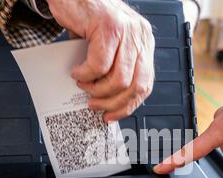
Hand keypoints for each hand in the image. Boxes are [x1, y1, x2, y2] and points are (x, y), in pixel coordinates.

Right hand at [47, 0, 154, 121]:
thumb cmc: (87, 17)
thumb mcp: (107, 46)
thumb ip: (113, 68)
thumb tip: (106, 98)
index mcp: (143, 43)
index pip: (145, 83)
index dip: (129, 104)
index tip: (113, 114)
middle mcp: (140, 36)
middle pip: (137, 86)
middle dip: (114, 103)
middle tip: (95, 105)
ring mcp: (127, 31)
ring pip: (120, 79)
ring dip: (98, 90)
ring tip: (83, 85)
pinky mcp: (110, 27)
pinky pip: (100, 65)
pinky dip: (85, 74)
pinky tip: (77, 72)